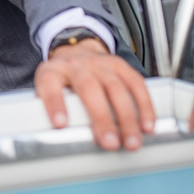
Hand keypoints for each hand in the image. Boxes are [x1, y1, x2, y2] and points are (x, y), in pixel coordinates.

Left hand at [34, 39, 154, 151]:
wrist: (76, 51)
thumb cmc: (62, 78)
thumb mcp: (47, 89)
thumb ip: (48, 109)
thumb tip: (56, 138)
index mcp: (53, 71)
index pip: (49, 84)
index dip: (54, 103)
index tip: (60, 124)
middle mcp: (76, 65)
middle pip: (89, 87)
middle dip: (101, 117)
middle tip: (109, 143)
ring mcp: (100, 63)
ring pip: (115, 87)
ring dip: (127, 118)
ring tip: (131, 142)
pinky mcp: (120, 65)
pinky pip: (135, 84)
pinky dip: (144, 106)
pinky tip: (146, 125)